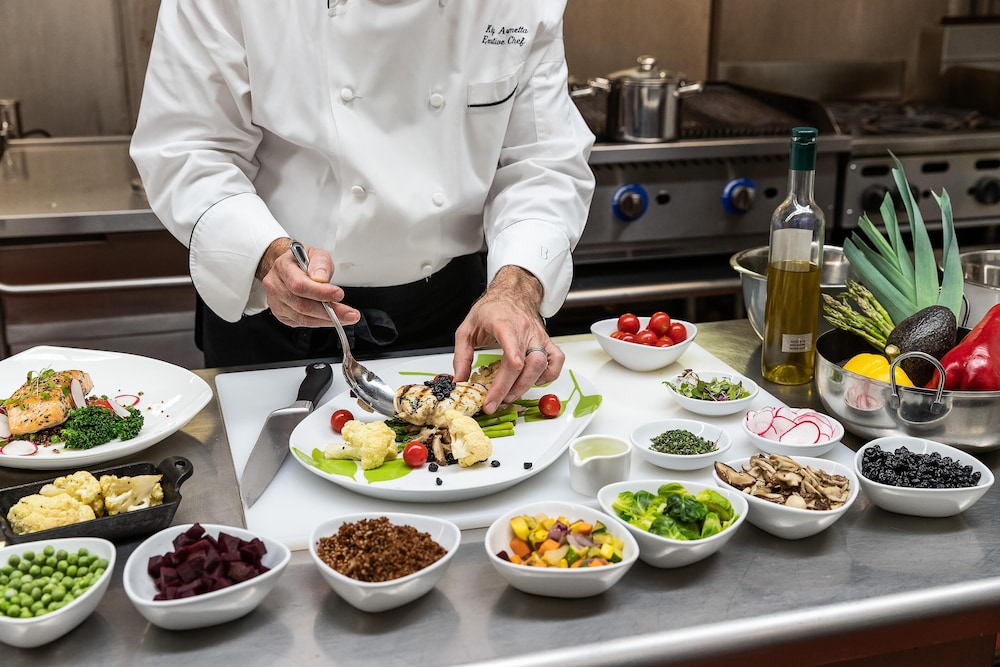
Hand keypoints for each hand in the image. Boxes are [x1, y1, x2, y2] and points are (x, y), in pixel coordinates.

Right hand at [257, 238, 359, 326]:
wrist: (290, 267)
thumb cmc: (302, 261)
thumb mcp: (315, 253)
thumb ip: (320, 263)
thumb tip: (321, 278)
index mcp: (282, 267)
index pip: (299, 285)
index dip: (320, 293)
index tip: (338, 294)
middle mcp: (275, 286)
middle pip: (302, 305)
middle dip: (330, 312)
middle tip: (349, 313)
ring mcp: (276, 302)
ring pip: (303, 318)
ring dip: (327, 320)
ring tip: (346, 317)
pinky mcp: (282, 315)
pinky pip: (302, 323)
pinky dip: (319, 322)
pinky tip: (330, 318)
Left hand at [453, 265, 563, 413]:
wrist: (513, 293)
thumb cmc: (492, 309)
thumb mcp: (467, 328)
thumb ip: (461, 355)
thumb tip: (460, 379)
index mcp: (503, 324)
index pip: (512, 352)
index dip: (506, 375)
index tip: (494, 394)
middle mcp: (525, 330)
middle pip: (525, 366)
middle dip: (509, 389)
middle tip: (494, 403)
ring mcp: (538, 337)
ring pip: (542, 365)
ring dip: (526, 385)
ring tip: (509, 395)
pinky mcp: (547, 341)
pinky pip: (556, 361)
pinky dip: (548, 376)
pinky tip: (533, 381)